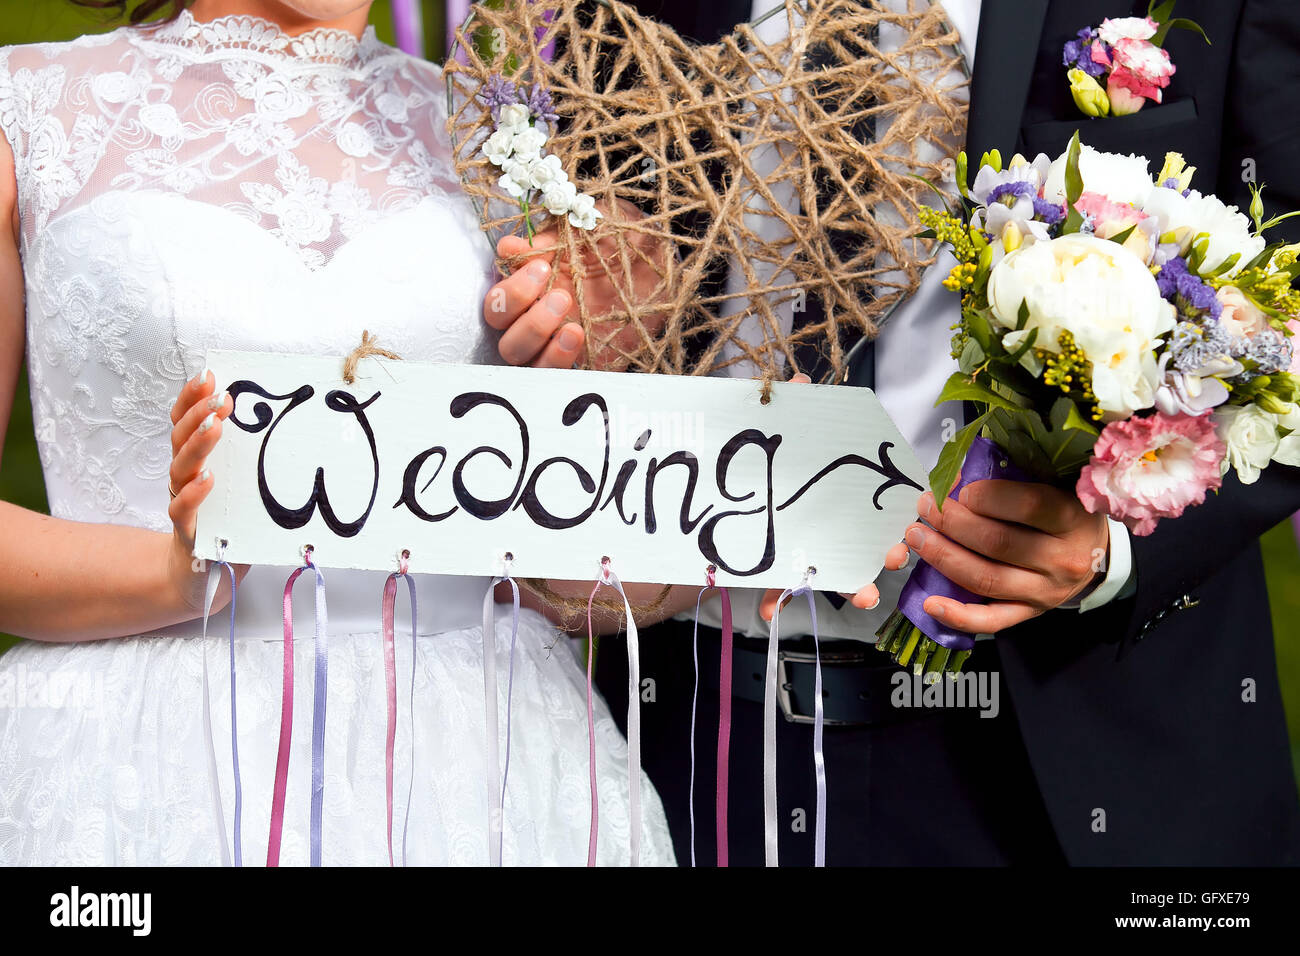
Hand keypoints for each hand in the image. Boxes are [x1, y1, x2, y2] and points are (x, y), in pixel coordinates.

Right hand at [166, 370, 248, 613]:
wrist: (203, 577)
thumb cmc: (230, 525)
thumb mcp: (245, 487)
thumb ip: (256, 459)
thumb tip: (296, 423)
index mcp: (197, 462)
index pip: (186, 422)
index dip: (193, 398)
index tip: (209, 375)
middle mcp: (185, 478)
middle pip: (181, 438)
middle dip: (198, 414)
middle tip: (221, 398)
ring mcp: (183, 505)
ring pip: (181, 468)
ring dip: (198, 445)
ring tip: (215, 427)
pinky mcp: (188, 533)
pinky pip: (183, 510)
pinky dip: (193, 494)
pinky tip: (207, 480)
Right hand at [482, 198, 671, 368]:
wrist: (669, 278)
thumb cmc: (632, 247)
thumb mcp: (605, 223)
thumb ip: (564, 231)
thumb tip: (512, 248)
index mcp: (536, 278)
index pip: (499, 282)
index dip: (507, 275)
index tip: (531, 259)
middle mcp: (536, 310)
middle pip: (497, 319)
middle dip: (516, 302)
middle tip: (558, 291)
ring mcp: (553, 341)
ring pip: (514, 352)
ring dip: (533, 333)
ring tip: (571, 320)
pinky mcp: (576, 366)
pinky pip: (549, 375)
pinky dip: (555, 358)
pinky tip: (576, 336)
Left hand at [756, 373, 911, 621]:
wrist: (702, 493)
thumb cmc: (750, 459)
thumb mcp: (768, 430)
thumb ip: (785, 406)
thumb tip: (799, 379)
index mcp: (828, 492)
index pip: (868, 503)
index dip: (892, 512)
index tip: (912, 518)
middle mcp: (822, 523)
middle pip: (862, 541)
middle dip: (886, 554)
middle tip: (896, 558)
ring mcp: (799, 548)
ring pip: (832, 572)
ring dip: (853, 587)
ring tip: (865, 596)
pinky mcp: (770, 567)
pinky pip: (776, 589)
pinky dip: (773, 601)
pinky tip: (768, 611)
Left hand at [901, 480, 1109, 632]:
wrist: (1093, 552)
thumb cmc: (1063, 511)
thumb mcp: (1052, 485)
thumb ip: (1010, 479)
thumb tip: (955, 478)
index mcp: (1071, 518)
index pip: (1028, 506)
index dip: (986, 496)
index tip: (959, 488)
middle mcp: (1061, 559)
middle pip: (997, 542)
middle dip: (952, 523)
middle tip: (926, 507)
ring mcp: (1045, 591)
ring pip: (986, 578)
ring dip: (943, 557)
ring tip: (917, 536)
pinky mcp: (1029, 612)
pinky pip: (991, 620)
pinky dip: (958, 615)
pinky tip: (931, 603)